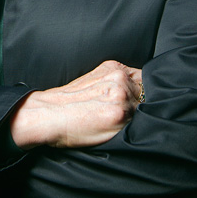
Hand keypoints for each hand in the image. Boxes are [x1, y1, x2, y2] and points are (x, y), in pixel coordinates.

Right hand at [9, 61, 142, 149]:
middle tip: (121, 117)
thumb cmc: (68, 103)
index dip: (144, 93)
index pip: (145, 79)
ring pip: (145, 110)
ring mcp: (121, 96)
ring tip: (114, 124)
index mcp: (114, 67)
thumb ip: (116, 82)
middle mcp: (119, 78)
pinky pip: (137, 125)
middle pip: (148, 95)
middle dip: (141, 107)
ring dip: (137, 119)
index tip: (137, 103)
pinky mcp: (119, 115)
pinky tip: (113, 130)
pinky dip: (131, 130)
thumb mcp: (93, 81)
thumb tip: (139, 93)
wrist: (48, 115)